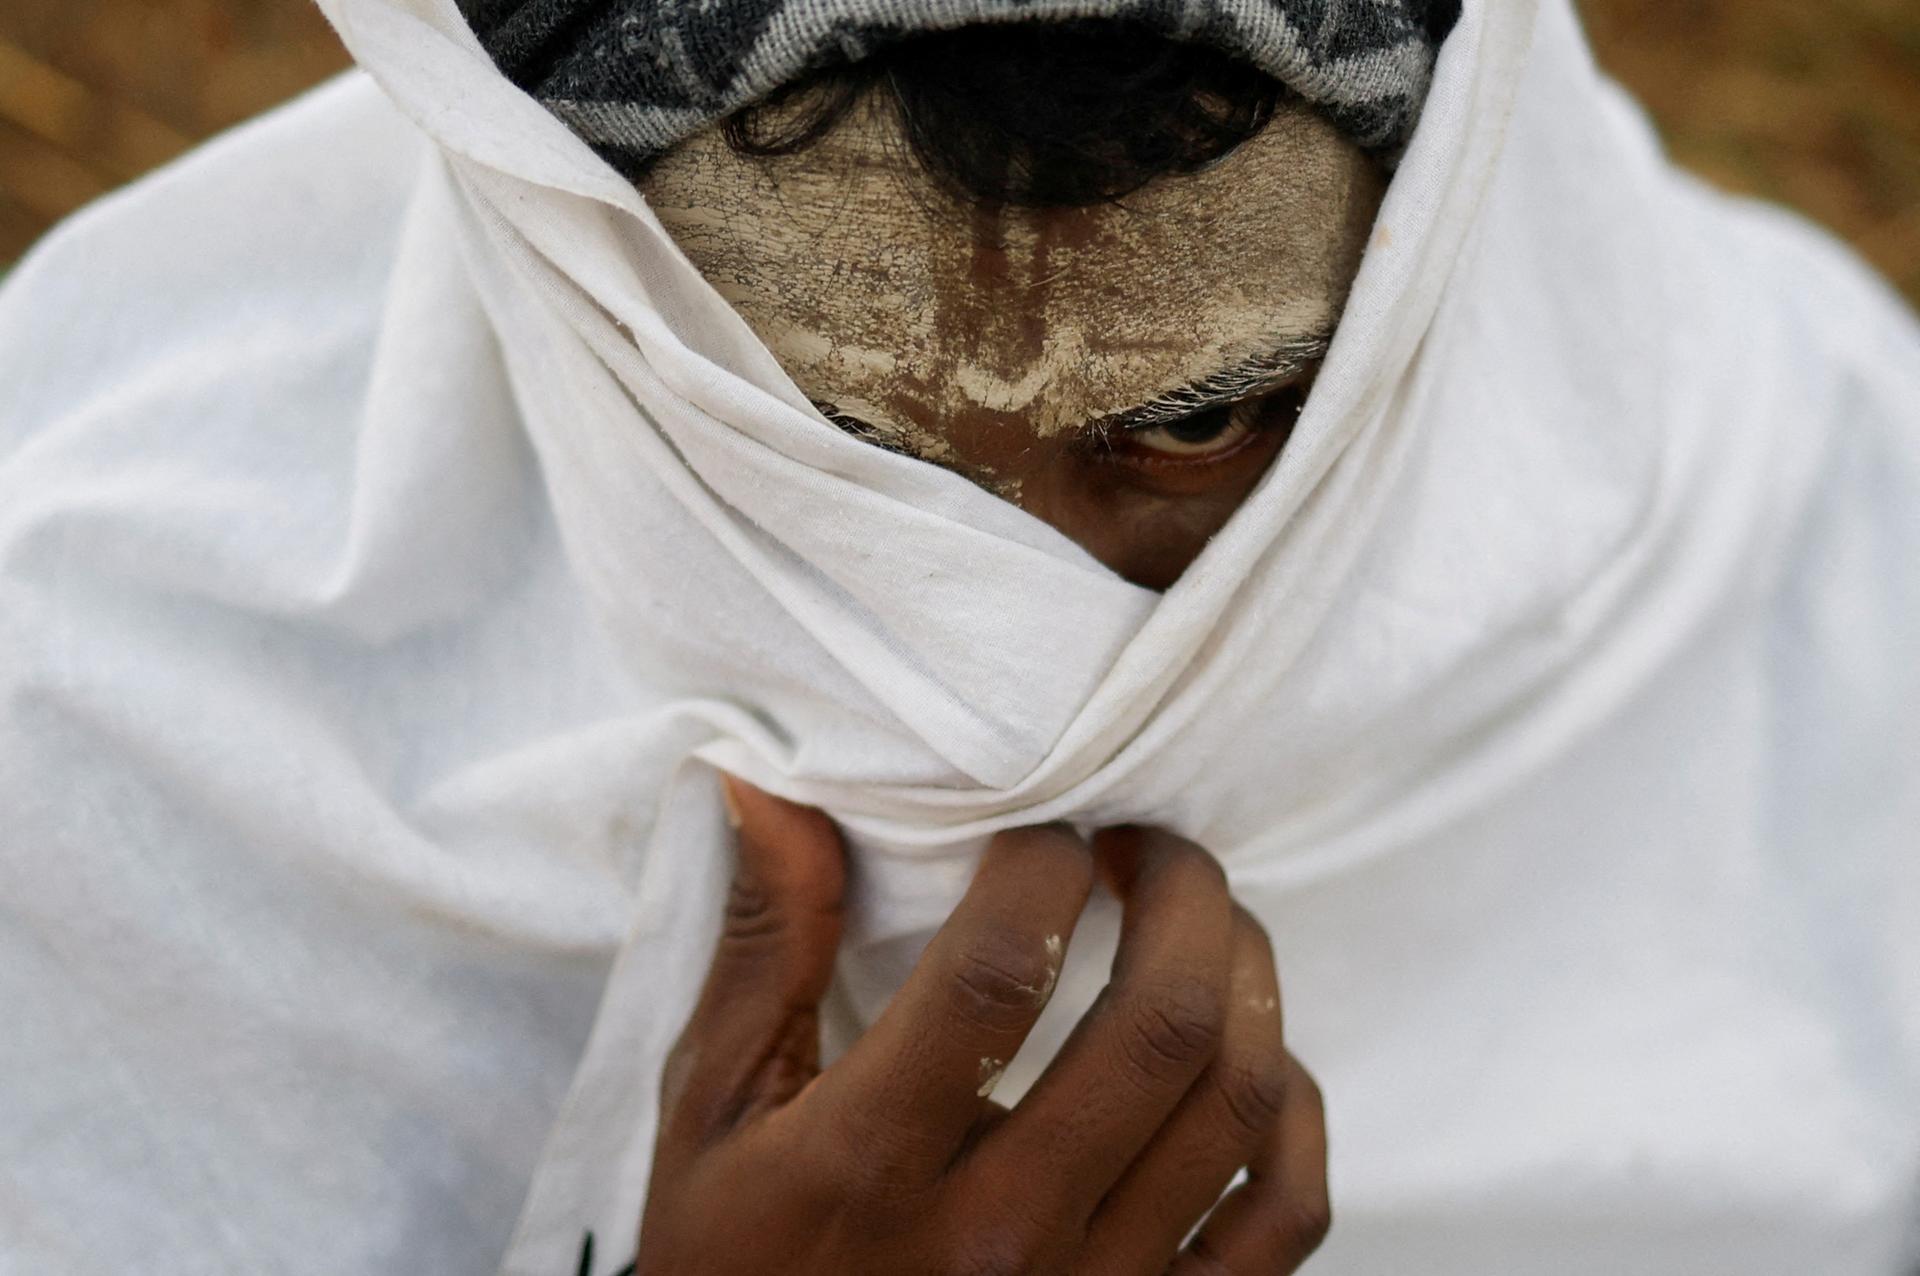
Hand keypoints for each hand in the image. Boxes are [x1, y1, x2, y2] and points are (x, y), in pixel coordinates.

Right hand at [631, 775, 1329, 1274]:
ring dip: (1245, 978)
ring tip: (1204, 926)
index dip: (1042, 864)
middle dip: (1182, 893)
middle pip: (1159, 1024)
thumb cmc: (736, 1258)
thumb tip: (765, 785)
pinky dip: (1295, 1115)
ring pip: (1239, 1101)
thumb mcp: (710, 1109)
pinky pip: (1283, 1215)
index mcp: (869, 1165)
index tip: (1043, 833)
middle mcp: (996, 1238)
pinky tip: (1249, 1055)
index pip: (999, 972)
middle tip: (1150, 846)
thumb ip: (762, 947)